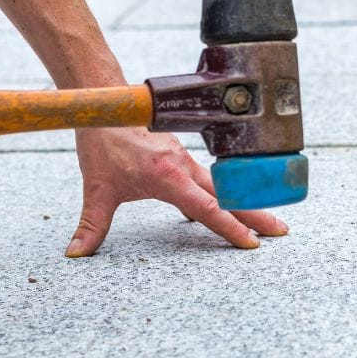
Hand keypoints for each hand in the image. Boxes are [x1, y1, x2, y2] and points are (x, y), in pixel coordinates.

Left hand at [67, 127, 288, 256]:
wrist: (108, 105)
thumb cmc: (103, 142)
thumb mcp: (96, 189)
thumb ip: (91, 225)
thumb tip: (76, 253)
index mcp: (169, 178)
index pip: (208, 210)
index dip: (230, 229)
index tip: (250, 244)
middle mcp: (184, 167)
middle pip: (230, 196)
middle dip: (257, 215)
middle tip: (281, 231)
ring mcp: (186, 159)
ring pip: (223, 185)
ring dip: (246, 202)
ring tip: (267, 219)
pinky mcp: (182, 155)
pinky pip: (210, 178)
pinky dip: (225, 191)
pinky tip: (228, 204)